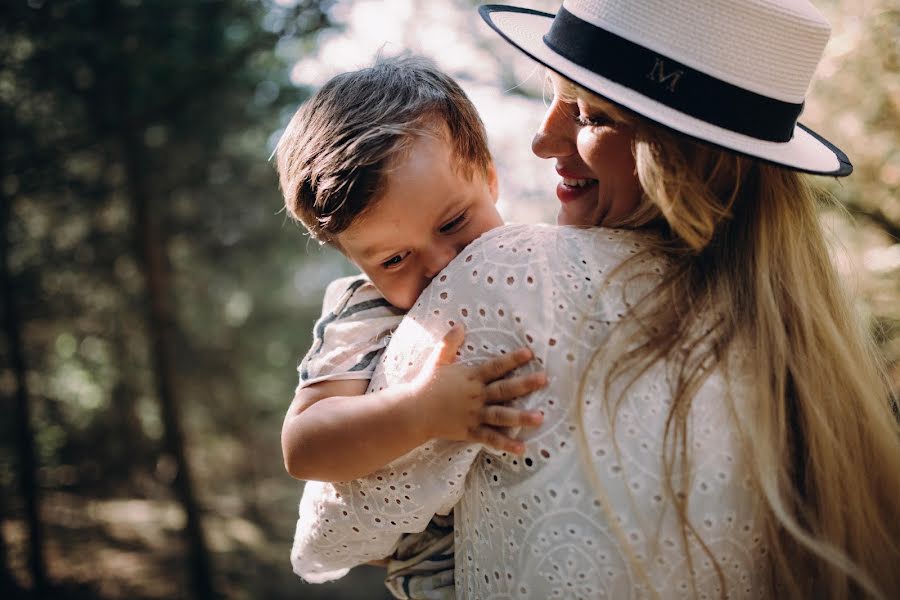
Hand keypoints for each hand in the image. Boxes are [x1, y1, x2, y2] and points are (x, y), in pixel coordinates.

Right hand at [405, 324, 545, 453]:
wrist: (413, 411)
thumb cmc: (425, 384)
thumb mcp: (437, 360)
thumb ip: (449, 344)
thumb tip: (460, 325)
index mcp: (471, 377)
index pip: (495, 367)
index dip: (513, 359)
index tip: (530, 354)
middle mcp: (476, 396)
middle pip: (504, 389)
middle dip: (525, 384)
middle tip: (544, 379)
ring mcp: (474, 415)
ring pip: (501, 415)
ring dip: (521, 417)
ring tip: (540, 418)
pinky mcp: (470, 431)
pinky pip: (490, 438)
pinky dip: (505, 444)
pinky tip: (522, 448)